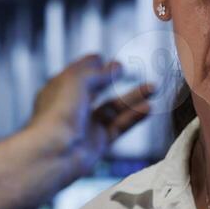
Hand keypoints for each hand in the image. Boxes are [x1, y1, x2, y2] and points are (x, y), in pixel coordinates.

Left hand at [25, 55, 154, 179]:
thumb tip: (116, 67)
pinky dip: (134, 116)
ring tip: (153, 87)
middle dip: (113, 79)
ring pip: (113, 108)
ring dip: (133, 97)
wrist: (55, 151)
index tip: (101, 57)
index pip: (77, 74)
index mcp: (59, 90)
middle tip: (129, 69)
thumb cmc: (58, 112)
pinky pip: (119, 126)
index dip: (89, 65)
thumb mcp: (78, 80)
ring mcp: (85, 125)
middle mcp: (72, 107)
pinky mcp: (98, 142)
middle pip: (96, 90)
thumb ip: (99, 73)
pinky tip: (148, 107)